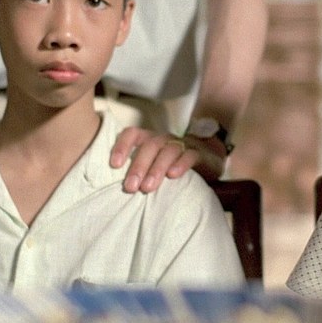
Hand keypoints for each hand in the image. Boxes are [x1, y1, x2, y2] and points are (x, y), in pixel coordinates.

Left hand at [110, 127, 225, 192]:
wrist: (207, 159)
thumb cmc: (170, 166)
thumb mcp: (152, 165)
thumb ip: (136, 171)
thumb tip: (114, 188)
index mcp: (149, 139)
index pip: (132, 134)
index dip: (122, 146)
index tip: (114, 165)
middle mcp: (164, 139)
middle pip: (150, 145)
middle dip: (138, 166)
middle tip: (130, 187)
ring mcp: (182, 144)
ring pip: (168, 150)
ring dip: (156, 169)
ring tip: (148, 187)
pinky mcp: (199, 153)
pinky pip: (189, 155)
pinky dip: (181, 164)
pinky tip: (173, 176)